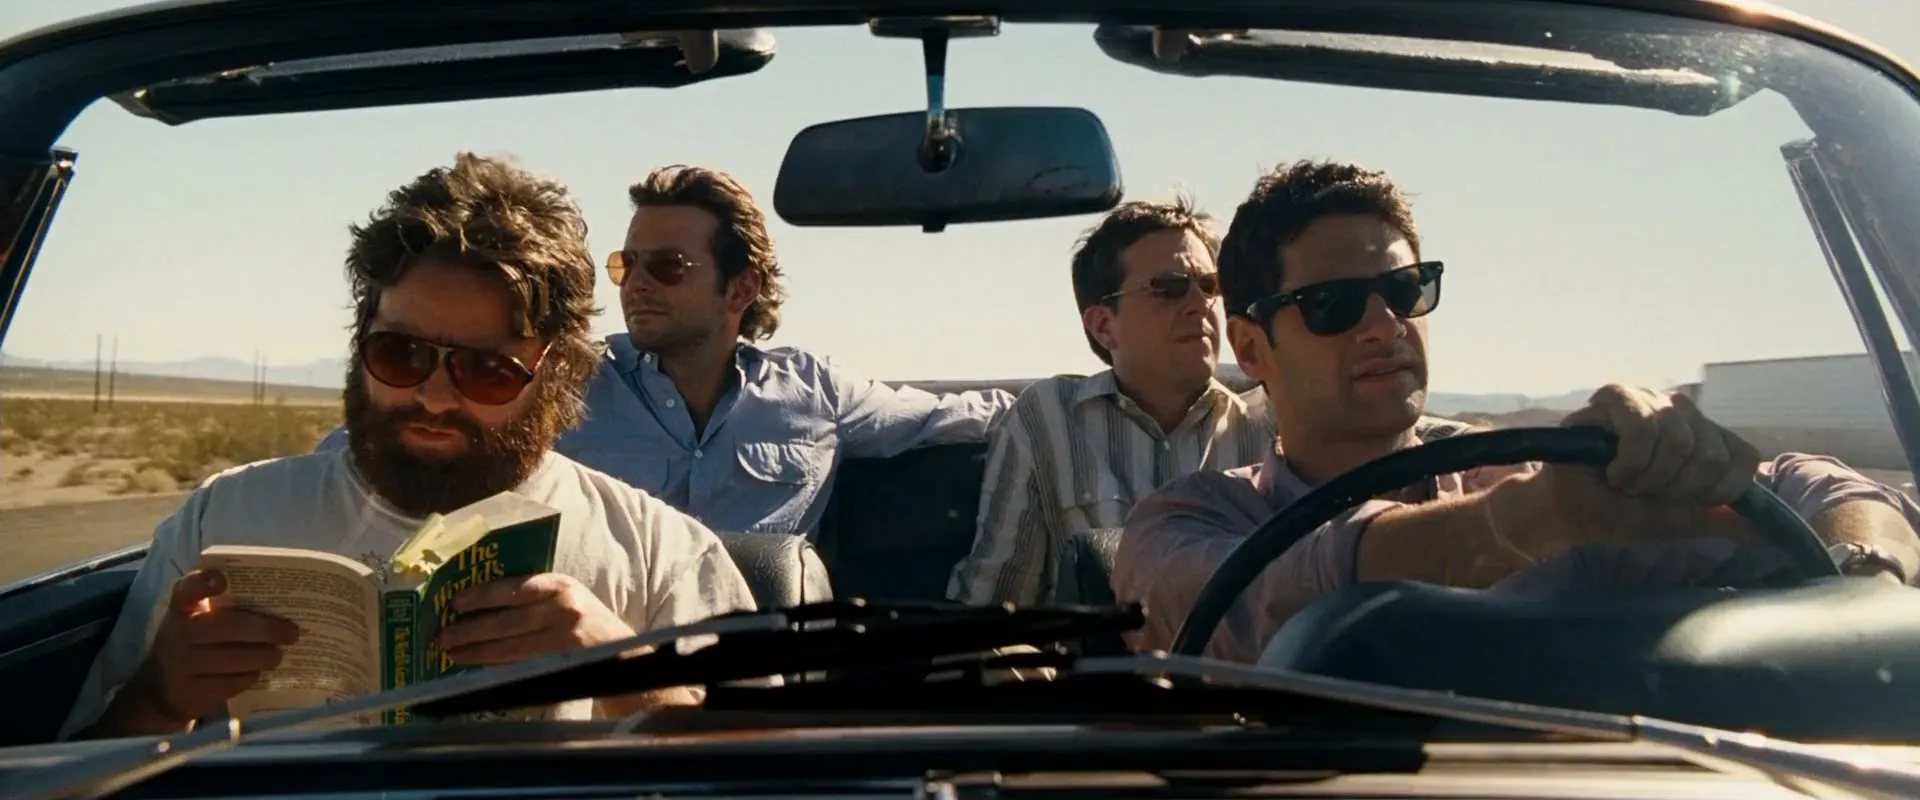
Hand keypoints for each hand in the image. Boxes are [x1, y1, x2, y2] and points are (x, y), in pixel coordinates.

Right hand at [126, 569, 300, 728]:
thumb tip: (281, 604)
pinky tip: (258, 672)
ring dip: (263, 656)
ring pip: (232, 659)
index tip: (222, 580)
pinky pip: (229, 683)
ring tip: (278, 655)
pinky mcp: (190, 692)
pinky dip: (249, 677)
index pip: (187, 589)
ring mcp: (180, 664)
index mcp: (181, 608)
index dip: (203, 583)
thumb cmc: (192, 642)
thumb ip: (224, 607)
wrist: (160, 688)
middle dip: (265, 629)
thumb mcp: (196, 620)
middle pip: (227, 627)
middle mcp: (177, 633)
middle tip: (292, 633)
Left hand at [433, 573, 632, 665]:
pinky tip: (476, 666)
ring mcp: (562, 640)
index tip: (455, 602)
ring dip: (475, 652)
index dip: (480, 596)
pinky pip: (518, 665)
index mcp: (560, 586)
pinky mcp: (560, 664)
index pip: (512, 589)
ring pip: (508, 647)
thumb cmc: (588, 621)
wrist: (624, 654)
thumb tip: (483, 600)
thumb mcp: (568, 597)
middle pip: (505, 621)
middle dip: (469, 629)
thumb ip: (535, 595)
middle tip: (441, 636)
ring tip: (450, 654)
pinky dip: (494, 666)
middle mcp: (562, 610)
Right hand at [1495, 384, 1762, 559]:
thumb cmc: (1618, 513)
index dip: (1717, 491)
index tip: (1682, 505)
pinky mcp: (1617, 395)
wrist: (1565, 511)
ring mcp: (1651, 399)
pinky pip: (1644, 431)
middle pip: (1710, 454)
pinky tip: (1612, 471)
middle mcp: (1683, 412)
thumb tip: (1767, 531)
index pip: (1743, 457)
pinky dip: (1630, 464)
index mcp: (1705, 437)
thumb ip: (1719, 520)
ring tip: (1626, 484)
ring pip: (1680, 441)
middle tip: (1645, 495)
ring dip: (1648, 479)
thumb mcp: (1677, 523)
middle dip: (1675, 490)